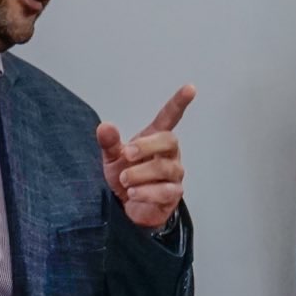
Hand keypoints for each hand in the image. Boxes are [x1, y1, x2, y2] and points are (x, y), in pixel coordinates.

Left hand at [97, 84, 195, 229]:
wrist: (127, 207)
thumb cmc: (125, 177)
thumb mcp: (112, 158)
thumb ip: (109, 143)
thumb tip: (105, 126)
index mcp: (155, 139)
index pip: (170, 117)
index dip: (179, 103)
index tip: (190, 88)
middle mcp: (169, 154)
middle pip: (169, 140)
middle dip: (147, 146)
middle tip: (127, 154)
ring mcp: (174, 174)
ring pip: (165, 168)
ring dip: (140, 174)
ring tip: (124, 180)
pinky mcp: (174, 194)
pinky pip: (166, 191)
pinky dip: (146, 192)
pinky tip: (133, 194)